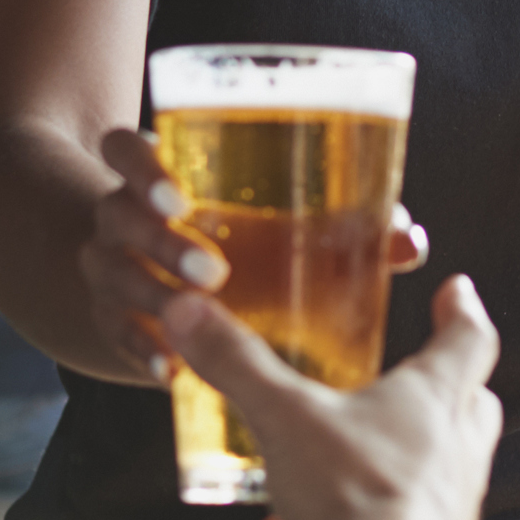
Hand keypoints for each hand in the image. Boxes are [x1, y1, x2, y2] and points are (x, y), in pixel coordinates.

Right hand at [79, 126, 428, 382]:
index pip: (121, 148)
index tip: (179, 197)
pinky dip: (141, 351)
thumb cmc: (247, 242)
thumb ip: (345, 226)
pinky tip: (173, 370)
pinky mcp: (110, 322)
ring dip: (155, 296)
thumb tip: (409, 241)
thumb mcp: (284, 226)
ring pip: (110, 275)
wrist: (175, 291)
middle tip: (214, 272)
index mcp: (159, 175)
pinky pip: (113, 335)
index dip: (140, 166)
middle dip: (162, 242)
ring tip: (198, 318)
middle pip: (116, 214)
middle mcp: (123, 216)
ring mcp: (109, 270)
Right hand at [156, 271, 500, 519]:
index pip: (469, 339)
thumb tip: (191, 313)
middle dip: (444, 388)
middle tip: (410, 376)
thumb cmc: (356, 498)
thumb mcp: (283, 417)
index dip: (462, 311)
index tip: (458, 292)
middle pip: (470, 406)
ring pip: (432, 472)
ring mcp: (448, 513)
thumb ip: (236, 363)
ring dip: (388, 463)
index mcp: (435, 400)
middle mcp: (456, 455)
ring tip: (330, 464)